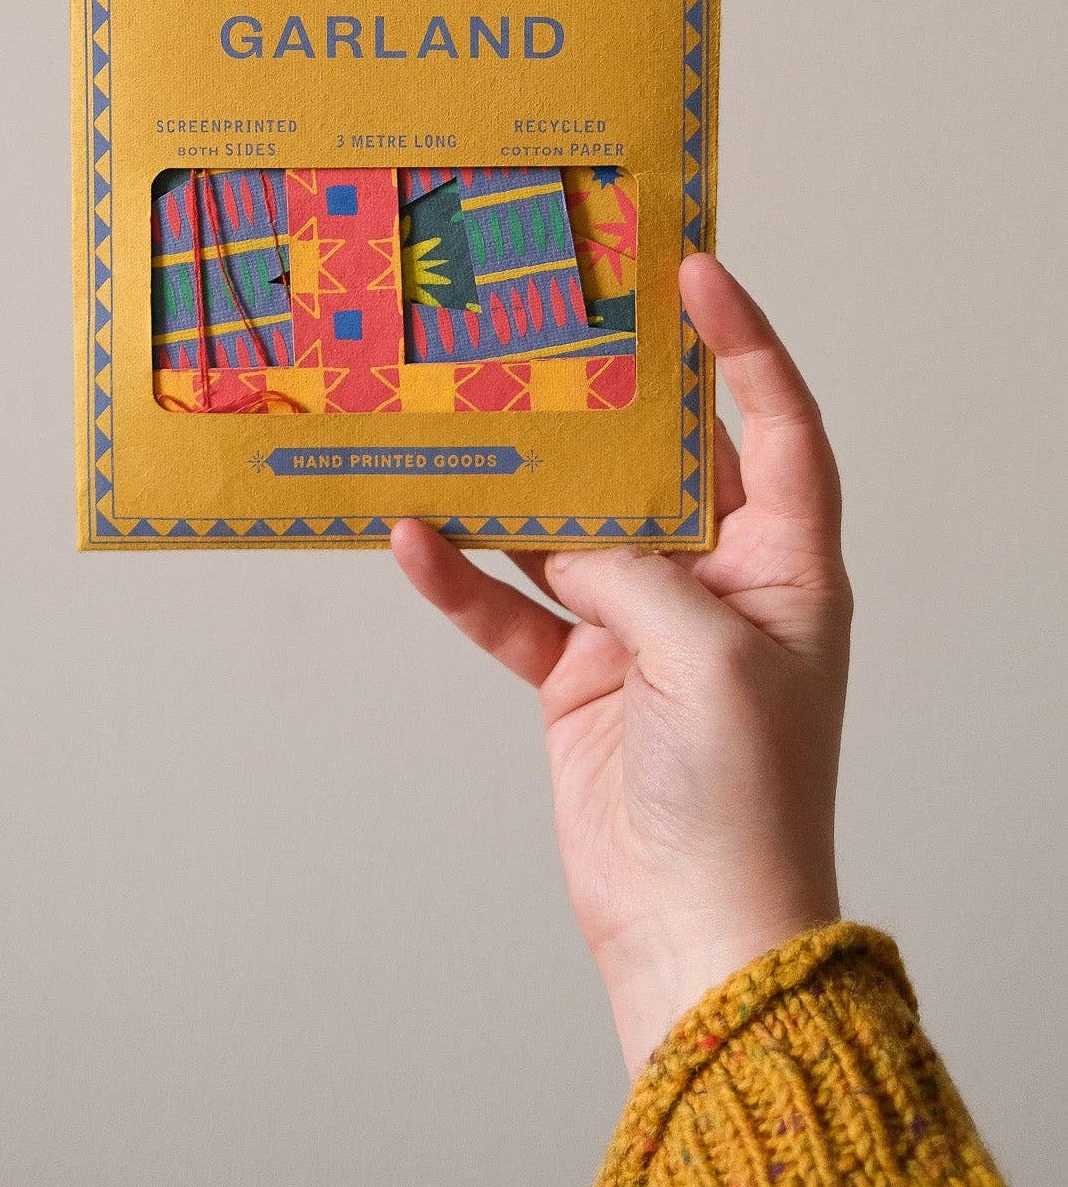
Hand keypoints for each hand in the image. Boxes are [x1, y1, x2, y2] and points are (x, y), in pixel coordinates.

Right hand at [391, 253, 851, 1073]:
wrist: (695, 931)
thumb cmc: (744, 798)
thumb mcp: (709, 658)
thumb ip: (635, 570)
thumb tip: (567, 529)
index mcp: (787, 566)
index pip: (778, 427)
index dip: (744, 346)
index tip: (696, 270)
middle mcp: (716, 582)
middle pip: (656, 465)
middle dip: (604, 403)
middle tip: (546, 324)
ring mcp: (640, 625)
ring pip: (567, 527)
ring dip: (513, 484)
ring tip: (457, 414)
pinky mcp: (576, 673)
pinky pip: (511, 606)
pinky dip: (462, 577)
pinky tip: (415, 536)